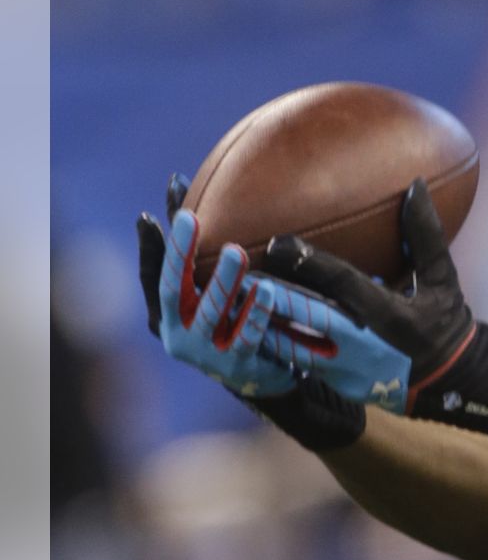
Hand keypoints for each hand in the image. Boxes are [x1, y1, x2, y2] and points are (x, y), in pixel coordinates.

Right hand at [136, 175, 293, 396]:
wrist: (261, 378)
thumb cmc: (231, 322)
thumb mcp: (209, 288)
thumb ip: (197, 247)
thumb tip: (179, 182)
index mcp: (167, 314)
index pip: (153, 276)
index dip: (150, 249)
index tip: (149, 216)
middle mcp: (177, 334)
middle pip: (172, 290)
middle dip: (179, 254)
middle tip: (189, 218)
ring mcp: (205, 353)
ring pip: (209, 313)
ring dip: (222, 281)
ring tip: (237, 251)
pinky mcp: (236, 366)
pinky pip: (246, 336)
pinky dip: (255, 312)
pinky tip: (267, 289)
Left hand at [256, 178, 471, 412]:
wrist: (452, 384)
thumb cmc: (446, 323)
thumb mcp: (442, 280)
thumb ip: (425, 235)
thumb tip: (415, 185)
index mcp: (389, 315)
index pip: (341, 285)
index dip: (308, 264)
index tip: (276, 243)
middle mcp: (364, 344)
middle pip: (305, 317)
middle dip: (269, 296)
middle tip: (234, 274)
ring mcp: (348, 370)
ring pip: (293, 347)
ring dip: (261, 324)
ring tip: (229, 301)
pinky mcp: (338, 385)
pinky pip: (297, 363)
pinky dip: (273, 345)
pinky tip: (247, 328)